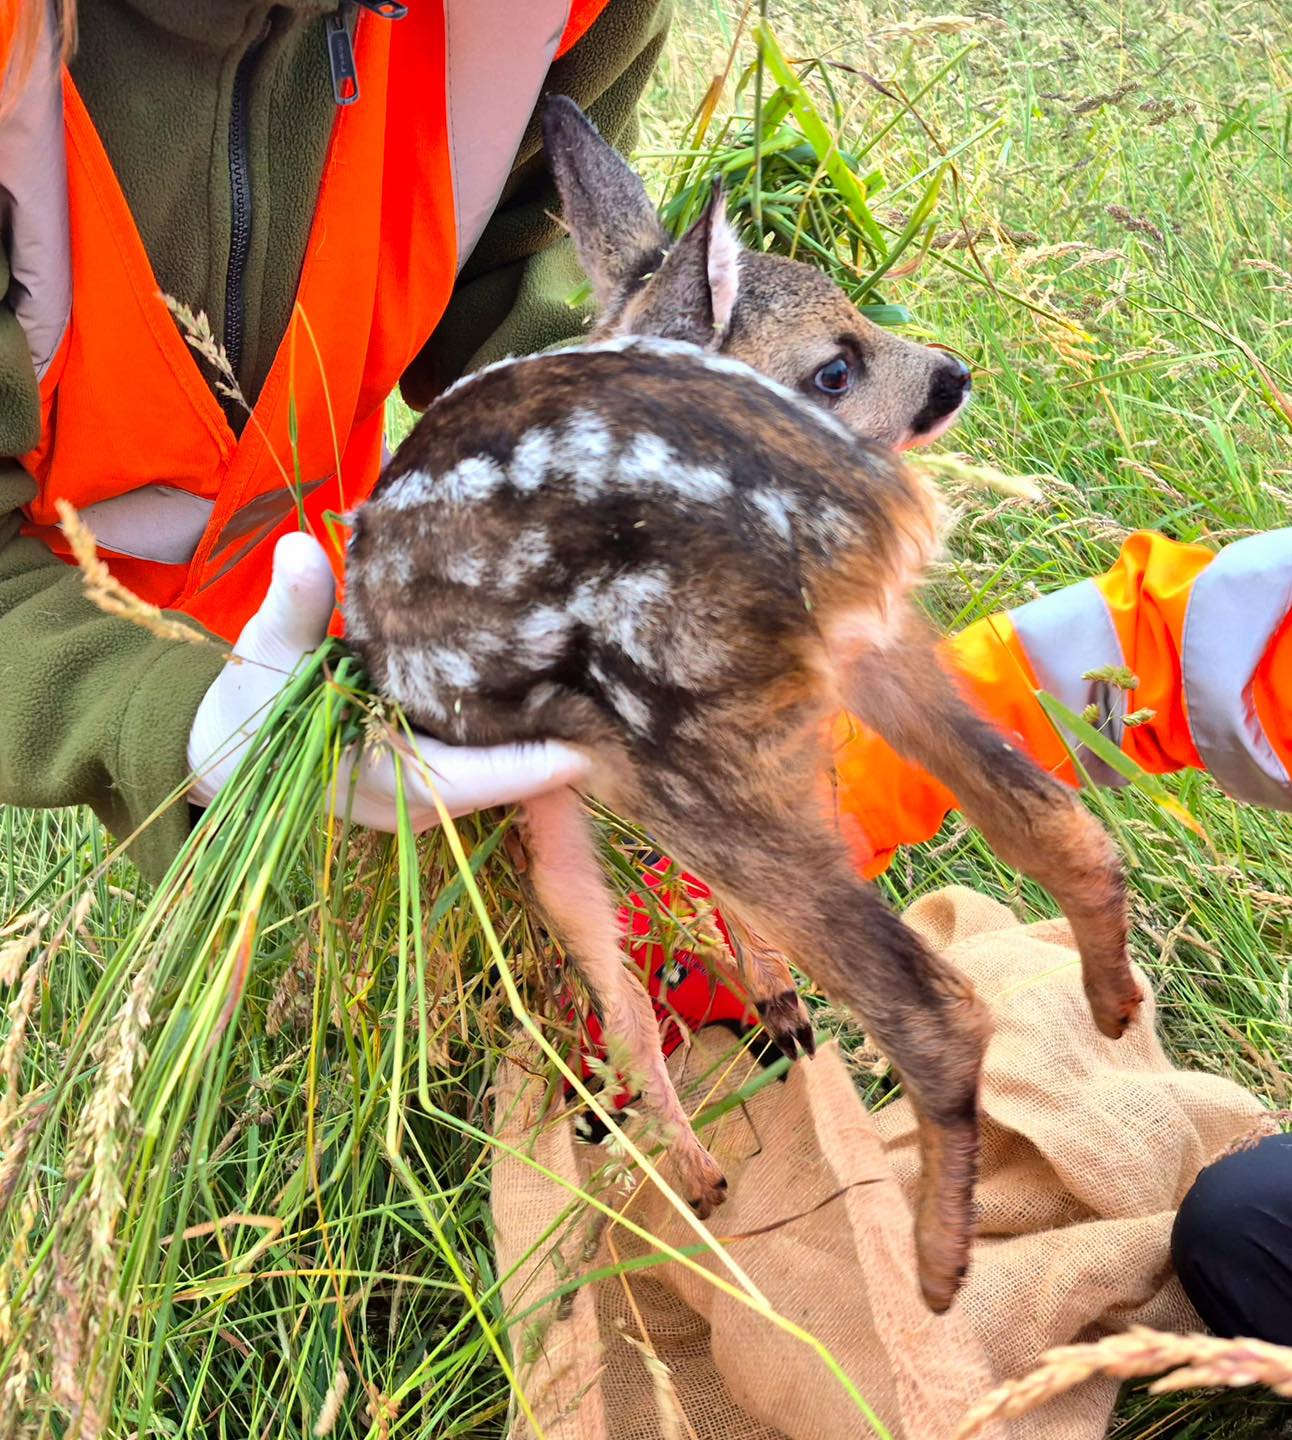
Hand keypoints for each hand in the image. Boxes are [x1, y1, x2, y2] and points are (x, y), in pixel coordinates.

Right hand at [186, 531, 591, 823]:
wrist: (229, 749)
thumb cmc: (255, 695)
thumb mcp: (266, 648)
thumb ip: (291, 604)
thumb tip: (302, 548)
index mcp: (370, 774)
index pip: (458, 780)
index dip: (519, 770)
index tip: (581, 754)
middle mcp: (407, 800)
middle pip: (498, 789)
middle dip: (558, 762)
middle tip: (624, 719)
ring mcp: (421, 797)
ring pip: (500, 786)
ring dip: (551, 758)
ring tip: (614, 712)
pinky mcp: (432, 783)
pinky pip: (490, 773)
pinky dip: (529, 751)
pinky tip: (573, 712)